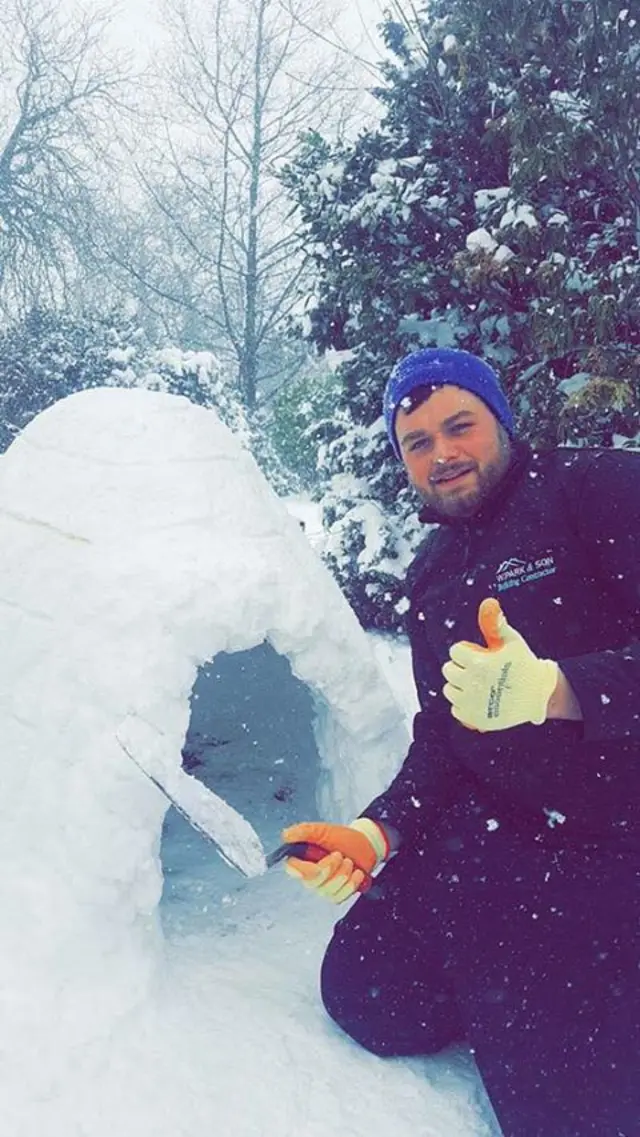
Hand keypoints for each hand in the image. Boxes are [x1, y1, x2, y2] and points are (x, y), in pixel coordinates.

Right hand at [281, 819, 388, 903]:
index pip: (292, 869)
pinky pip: (339, 897)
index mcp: (303, 859)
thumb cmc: (342, 837)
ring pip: (327, 891)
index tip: (316, 865)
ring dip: (343, 874)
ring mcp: (322, 887)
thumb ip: (304, 831)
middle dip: (330, 868)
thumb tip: (286, 835)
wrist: (365, 845)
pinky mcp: (335, 895)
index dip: (301, 870)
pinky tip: (356, 873)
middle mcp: (309, 875)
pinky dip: (351, 884)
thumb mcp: (323, 830)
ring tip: (349, 861)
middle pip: (311, 881)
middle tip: (340, 855)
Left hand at [442, 597, 557, 730]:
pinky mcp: (474, 719)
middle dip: (460, 667)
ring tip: (476, 684)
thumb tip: (489, 603)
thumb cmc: (525, 664)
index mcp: (478, 663)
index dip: (465, 651)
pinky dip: (463, 704)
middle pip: (448, 670)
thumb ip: (497, 624)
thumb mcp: (512, 642)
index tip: (477, 654)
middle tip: (476, 669)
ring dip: (459, 686)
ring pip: (449, 690)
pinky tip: (477, 699)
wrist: (539, 695)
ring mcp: (472, 703)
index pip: (454, 652)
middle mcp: (472, 684)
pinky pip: (455, 709)